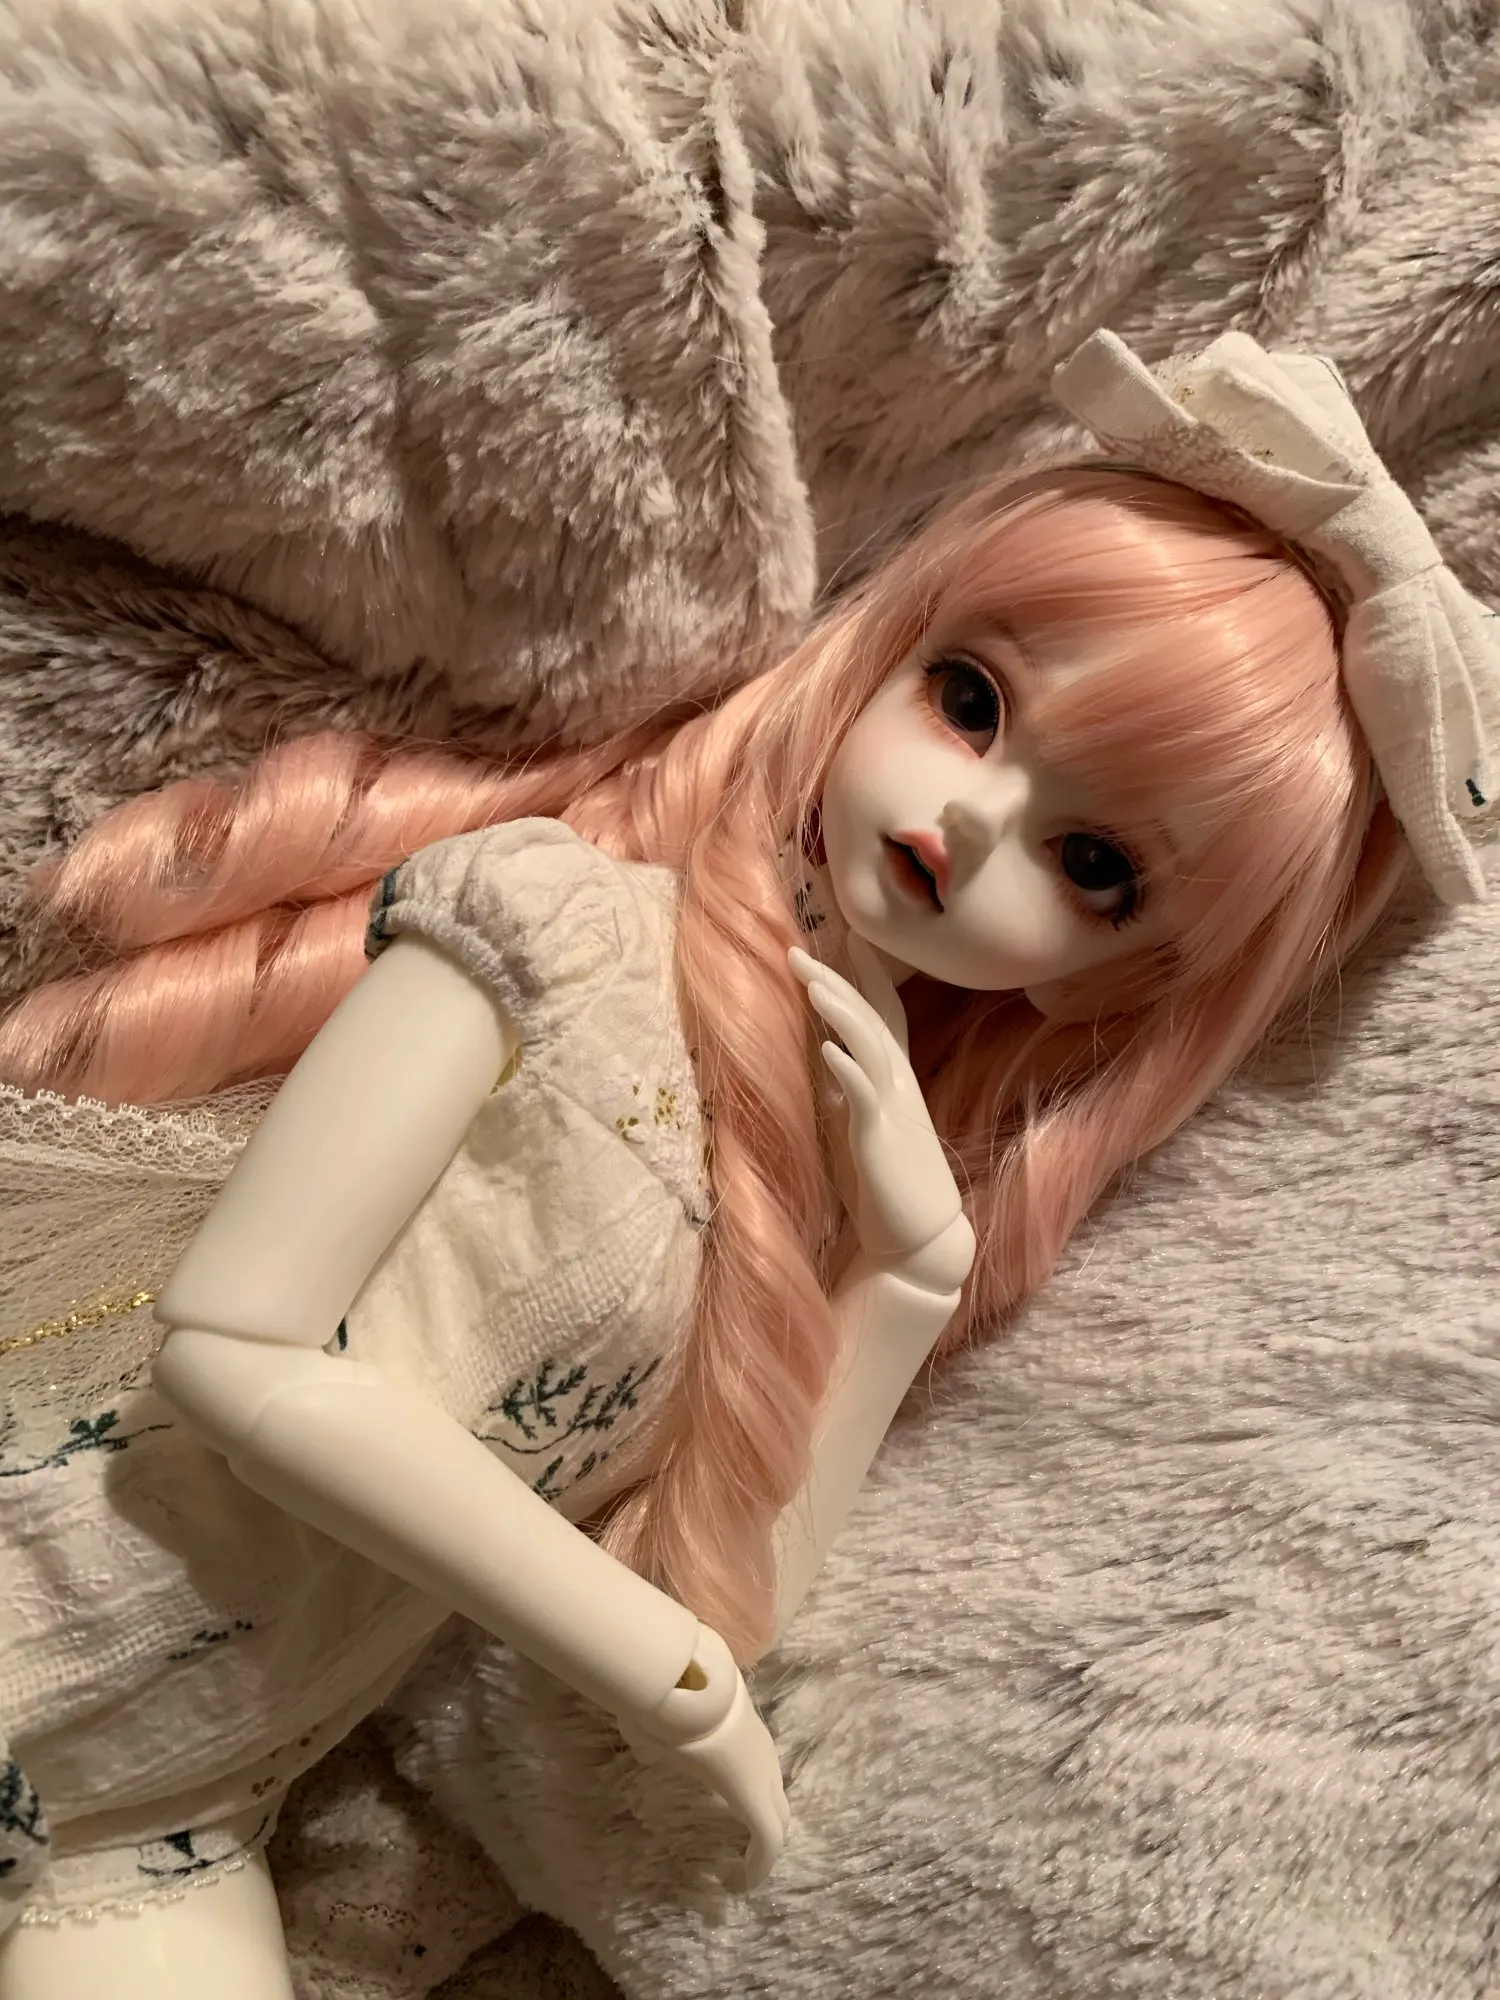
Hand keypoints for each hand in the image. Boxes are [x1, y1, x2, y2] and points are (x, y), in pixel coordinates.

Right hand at [615, 1626, 790, 1891]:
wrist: (687, 1686)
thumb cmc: (671, 1700)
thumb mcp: (662, 1718)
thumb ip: (656, 1737)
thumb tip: (647, 1749)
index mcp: (742, 1731)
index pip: (758, 1768)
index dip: (750, 1793)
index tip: (734, 1814)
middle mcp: (761, 1753)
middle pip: (776, 1797)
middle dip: (764, 1827)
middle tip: (744, 1852)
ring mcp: (764, 1775)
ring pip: (777, 1817)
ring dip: (763, 1846)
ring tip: (742, 1872)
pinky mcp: (757, 1800)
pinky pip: (768, 1839)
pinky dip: (760, 1864)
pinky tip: (744, 1882)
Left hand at [789, 939, 970, 1284]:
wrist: (919, 1238)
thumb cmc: (884, 1185)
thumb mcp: (856, 1126)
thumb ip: (844, 1089)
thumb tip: (822, 1056)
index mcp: (892, 1079)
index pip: (883, 1013)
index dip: (865, 974)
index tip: (844, 936)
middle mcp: (898, 1083)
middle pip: (871, 1016)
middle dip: (837, 979)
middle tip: (798, 949)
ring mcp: (893, 1107)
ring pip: (870, 1044)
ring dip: (840, 1010)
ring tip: (811, 980)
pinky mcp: (881, 1137)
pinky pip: (865, 1094)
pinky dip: (846, 1067)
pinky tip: (826, 1047)